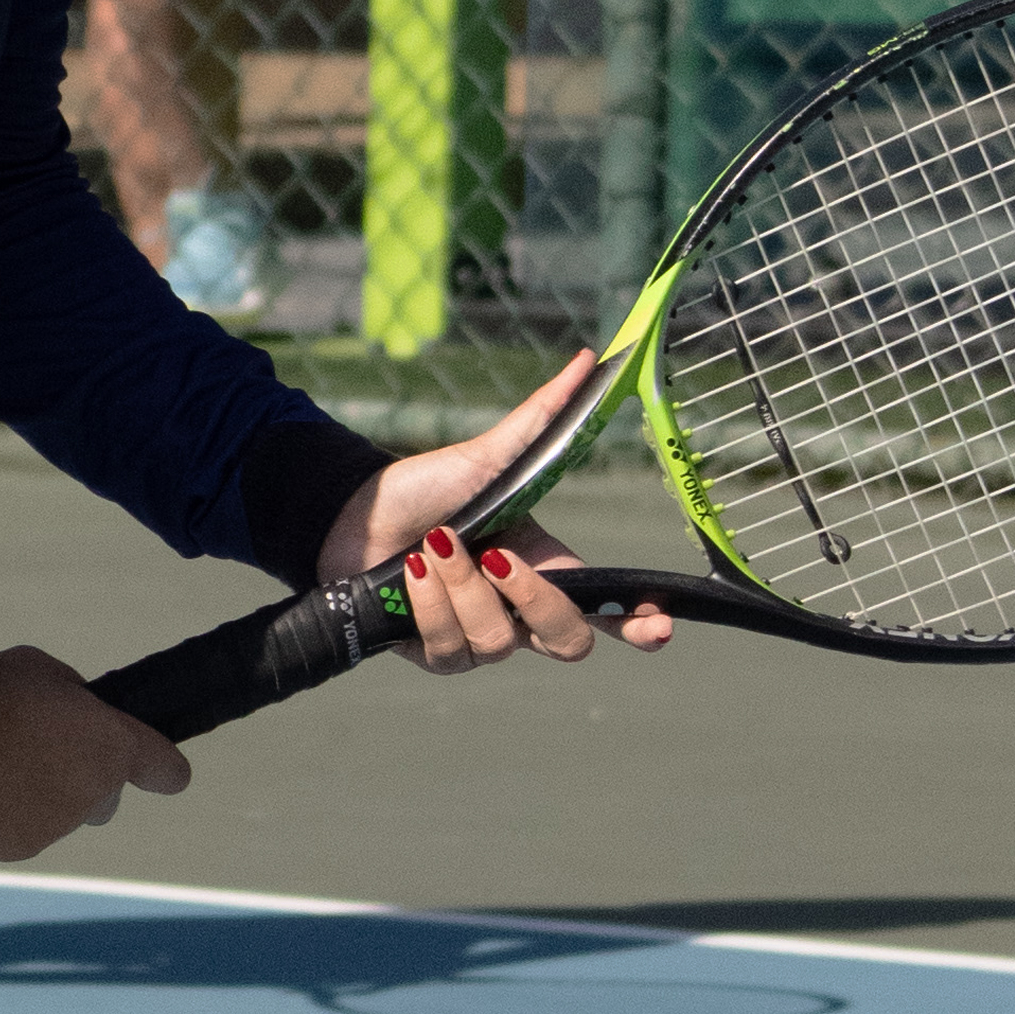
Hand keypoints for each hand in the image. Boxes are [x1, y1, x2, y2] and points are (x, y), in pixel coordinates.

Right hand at [0, 643, 188, 858]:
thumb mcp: (46, 675)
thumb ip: (73, 705)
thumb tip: (70, 724)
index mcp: (113, 747)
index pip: (167, 771)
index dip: (163, 770)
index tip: (163, 773)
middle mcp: (95, 795)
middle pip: (105, 800)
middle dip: (82, 782)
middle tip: (38, 755)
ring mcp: (56, 827)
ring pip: (56, 818)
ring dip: (35, 799)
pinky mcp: (17, 848)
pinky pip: (17, 832)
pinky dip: (0, 816)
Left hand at [316, 360, 672, 675]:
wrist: (356, 514)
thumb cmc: (429, 487)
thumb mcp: (492, 455)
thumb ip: (544, 417)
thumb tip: (590, 359)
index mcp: (547, 568)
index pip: (607, 609)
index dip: (638, 625)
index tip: (659, 627)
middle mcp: (520, 612)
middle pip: (566, 641)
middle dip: (536, 599)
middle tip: (500, 558)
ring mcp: (480, 639)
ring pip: (499, 642)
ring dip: (461, 588)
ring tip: (433, 547)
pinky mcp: (438, 655)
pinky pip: (451, 650)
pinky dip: (430, 606)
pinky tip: (411, 574)